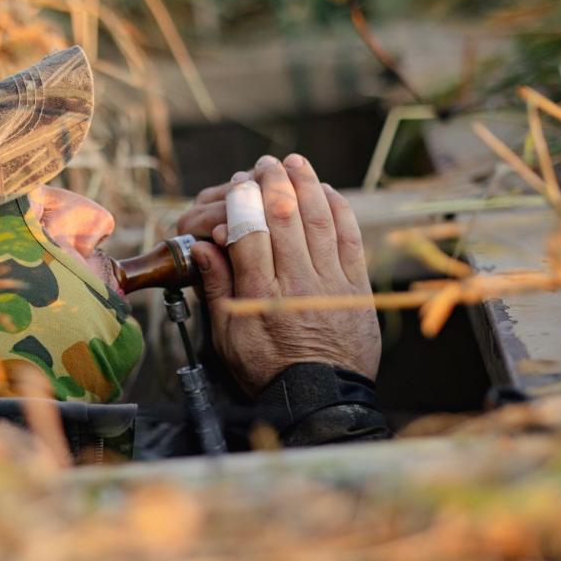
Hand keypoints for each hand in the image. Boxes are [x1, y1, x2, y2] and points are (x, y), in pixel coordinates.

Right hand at [175, 155, 380, 393]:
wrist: (320, 397)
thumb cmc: (268, 369)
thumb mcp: (228, 337)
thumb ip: (217, 288)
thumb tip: (203, 248)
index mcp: (260, 295)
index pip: (251, 232)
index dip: (244, 201)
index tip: (239, 184)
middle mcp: (297, 283)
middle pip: (285, 217)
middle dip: (274, 183)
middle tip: (265, 164)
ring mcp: (331, 282)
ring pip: (319, 220)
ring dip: (306, 185)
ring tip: (295, 163)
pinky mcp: (357, 286)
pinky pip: (350, 238)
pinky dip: (339, 210)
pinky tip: (327, 192)